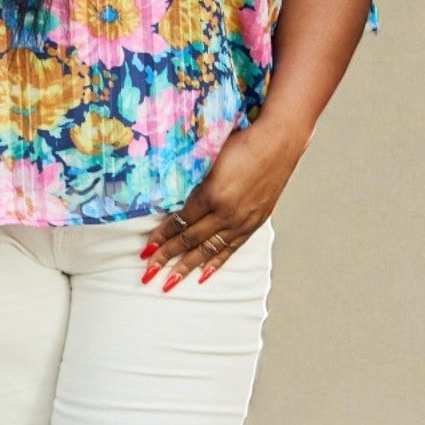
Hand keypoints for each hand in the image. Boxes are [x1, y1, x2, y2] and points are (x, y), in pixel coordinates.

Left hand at [140, 121, 299, 287]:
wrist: (278, 143)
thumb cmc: (241, 142)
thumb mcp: (210, 157)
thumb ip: (191, 178)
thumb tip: (168, 194)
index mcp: (211, 195)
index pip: (180, 222)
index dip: (161, 236)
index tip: (146, 249)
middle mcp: (226, 213)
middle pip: (190, 240)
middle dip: (166, 257)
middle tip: (148, 273)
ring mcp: (241, 221)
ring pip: (209, 250)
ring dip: (187, 267)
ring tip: (169, 283)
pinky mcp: (254, 223)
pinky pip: (231, 249)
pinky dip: (216, 262)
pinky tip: (203, 275)